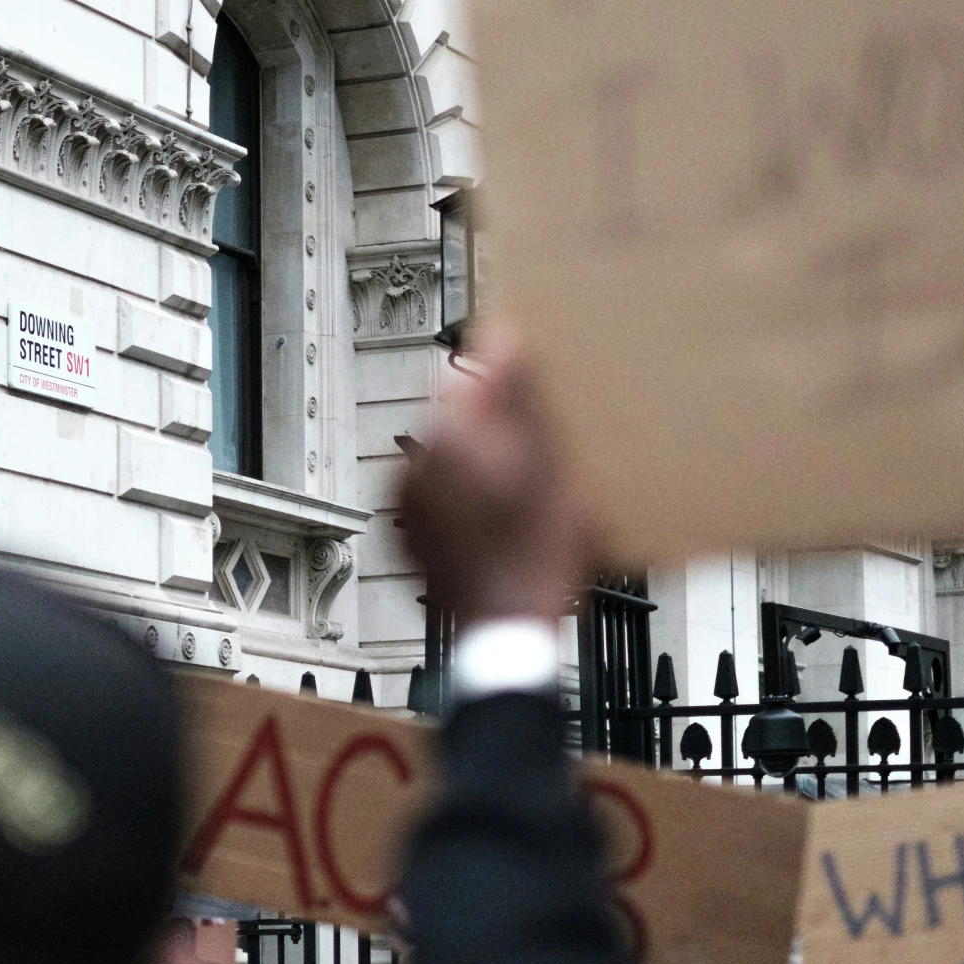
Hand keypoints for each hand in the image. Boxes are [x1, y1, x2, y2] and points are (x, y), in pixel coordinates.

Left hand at [396, 324, 591, 627]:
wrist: (505, 623)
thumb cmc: (533, 556)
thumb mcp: (554, 469)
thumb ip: (524, 397)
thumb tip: (507, 340)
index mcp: (452, 434)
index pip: (475, 371)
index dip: (509, 369)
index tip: (526, 369)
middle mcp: (418, 459)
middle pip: (460, 413)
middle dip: (495, 420)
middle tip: (533, 446)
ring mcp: (408, 495)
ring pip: (448, 451)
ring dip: (477, 456)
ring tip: (516, 487)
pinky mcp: (408, 525)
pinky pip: (436, 487)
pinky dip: (460, 490)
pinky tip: (494, 512)